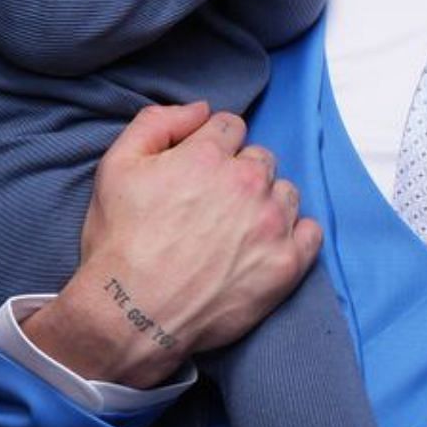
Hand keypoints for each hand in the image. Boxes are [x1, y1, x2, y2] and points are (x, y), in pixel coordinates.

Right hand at [22, 103, 319, 387]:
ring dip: (266, 203)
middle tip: (212, 207)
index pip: (231, 126)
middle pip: (260, 158)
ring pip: (285, 192)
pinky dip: (294, 236)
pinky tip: (266, 247)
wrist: (129, 317)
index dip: (213, 146)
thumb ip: (156, 122)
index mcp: (208, 156)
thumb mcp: (115, 167)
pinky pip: (310, 232)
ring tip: (235, 231)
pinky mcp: (286, 263)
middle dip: (239, 174)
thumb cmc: (119, 244)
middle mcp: (247, 182)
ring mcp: (271, 224)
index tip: (199, 172)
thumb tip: (200, 109)